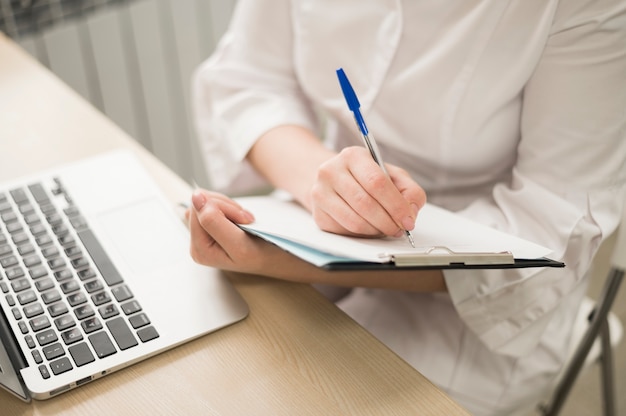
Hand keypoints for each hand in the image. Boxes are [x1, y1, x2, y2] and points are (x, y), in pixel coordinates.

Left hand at [187, 189, 263, 271]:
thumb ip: (213, 221)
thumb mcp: (238, 243)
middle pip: (199, 204)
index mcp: (199, 249)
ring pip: (207, 202)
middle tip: (245, 220)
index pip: (197, 209)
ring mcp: (203, 235)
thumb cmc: (262, 255)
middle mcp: (197, 243)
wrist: (278, 258)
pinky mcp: (211, 228)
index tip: (244, 220)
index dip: (222, 207)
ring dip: (230, 207)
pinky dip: (230, 208)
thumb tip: (195, 196)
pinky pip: (213, 205)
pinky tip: (241, 220)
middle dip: (225, 207)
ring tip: (245, 221)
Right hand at [309, 146, 425, 237]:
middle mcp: (331, 171)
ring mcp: (320, 192)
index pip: (377, 182)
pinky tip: (369, 228)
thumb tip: (411, 212)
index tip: (408, 220)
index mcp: (353, 156)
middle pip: (365, 203)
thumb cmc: (367, 178)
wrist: (334, 182)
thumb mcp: (392, 176)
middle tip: (399, 229)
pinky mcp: (318, 213)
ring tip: (386, 229)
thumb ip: (409, 190)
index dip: (396, 205)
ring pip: (354, 221)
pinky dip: (363, 234)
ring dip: (376, 230)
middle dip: (388, 222)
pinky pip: (345, 231)